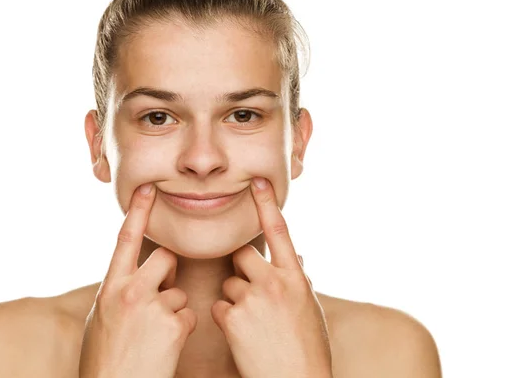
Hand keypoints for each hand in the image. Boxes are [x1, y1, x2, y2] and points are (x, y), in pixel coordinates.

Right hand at [79, 183, 196, 377]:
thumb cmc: (105, 360)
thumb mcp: (100, 319)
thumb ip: (118, 292)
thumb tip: (132, 275)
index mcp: (110, 288)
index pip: (126, 239)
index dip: (138, 211)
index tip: (148, 187)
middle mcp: (130, 292)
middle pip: (165, 258)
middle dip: (169, 273)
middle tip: (159, 295)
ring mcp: (152, 308)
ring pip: (178, 291)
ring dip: (173, 310)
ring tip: (154, 335)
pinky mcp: (174, 326)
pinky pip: (189, 314)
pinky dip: (182, 329)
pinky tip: (165, 347)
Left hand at [211, 177, 332, 377]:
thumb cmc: (308, 348)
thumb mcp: (310, 309)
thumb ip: (297, 280)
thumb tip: (296, 257)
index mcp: (296, 278)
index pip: (279, 232)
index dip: (266, 204)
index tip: (257, 181)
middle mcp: (275, 283)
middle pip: (242, 255)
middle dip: (242, 268)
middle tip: (252, 292)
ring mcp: (253, 300)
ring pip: (229, 283)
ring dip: (235, 299)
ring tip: (253, 325)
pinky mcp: (233, 319)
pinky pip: (219, 307)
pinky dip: (226, 319)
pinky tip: (242, 336)